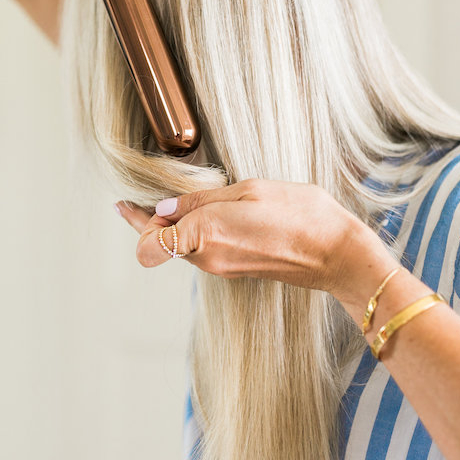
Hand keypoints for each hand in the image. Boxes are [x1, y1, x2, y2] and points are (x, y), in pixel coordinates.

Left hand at [115, 178, 393, 301]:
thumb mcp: (248, 190)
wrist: (336, 252)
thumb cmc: (299, 214)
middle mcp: (207, 256)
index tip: (124, 204)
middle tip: (150, 197)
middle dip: (153, 220)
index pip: (149, 243)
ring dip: (176, 226)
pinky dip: (198, 232)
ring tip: (184, 200)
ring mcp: (221, 266)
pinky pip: (203, 249)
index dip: (134, 222)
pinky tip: (211, 213)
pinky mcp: (235, 269)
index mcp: (205, 233)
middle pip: (161, 244)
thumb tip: (165, 207)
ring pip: (182, 247)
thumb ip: (201, 200)